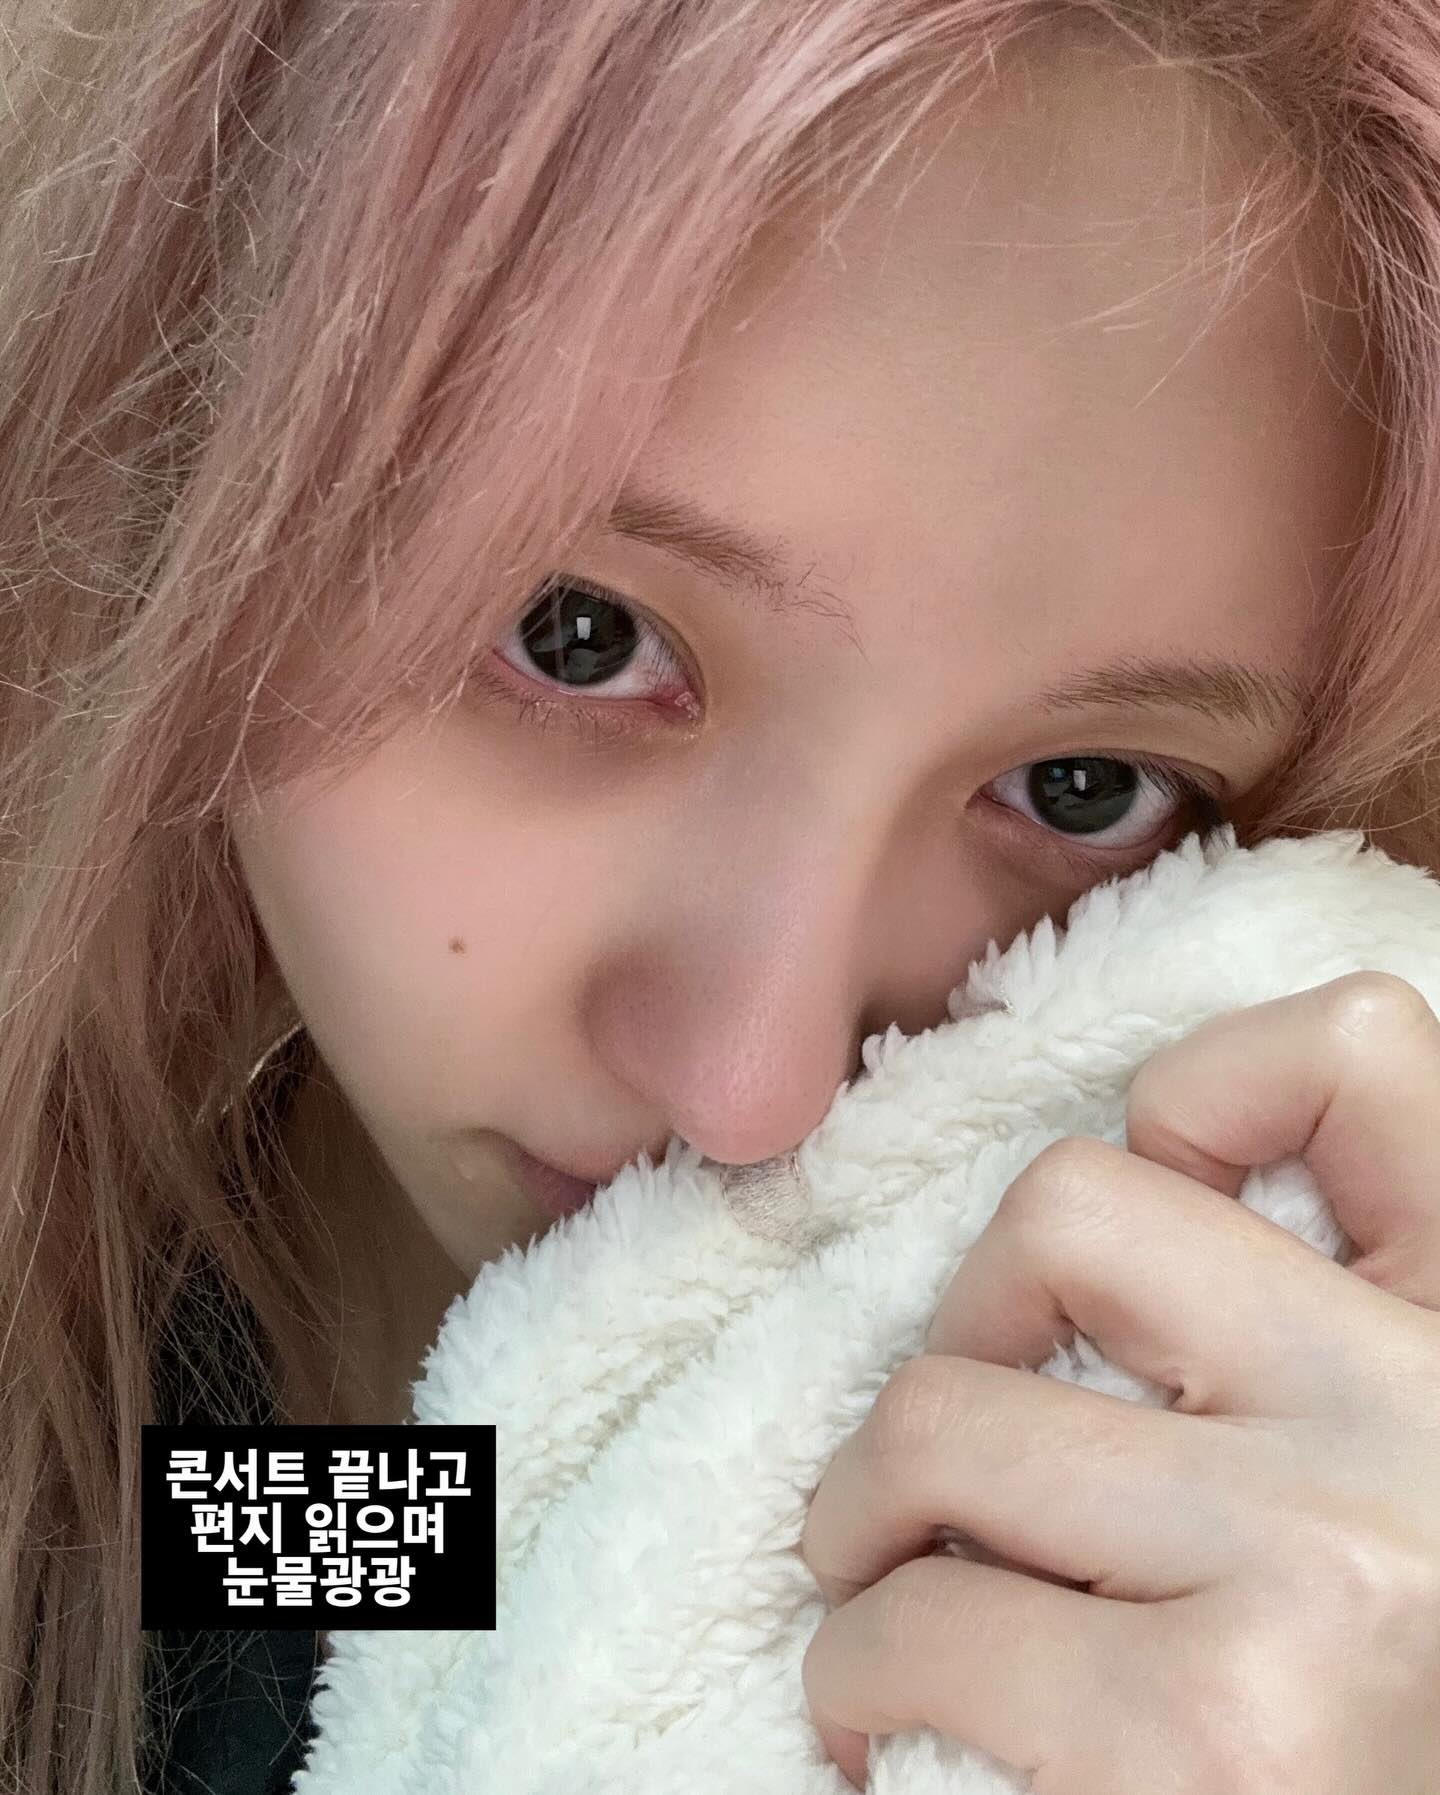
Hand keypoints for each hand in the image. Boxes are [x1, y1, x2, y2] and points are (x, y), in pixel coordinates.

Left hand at [799, 971, 1439, 1792]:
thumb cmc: (1409, 1692)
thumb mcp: (1422, 1480)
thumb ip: (1324, 1354)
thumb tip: (1105, 1252)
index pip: (1367, 1052)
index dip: (1210, 1086)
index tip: (1140, 1196)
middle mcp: (1418, 1422)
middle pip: (1067, 1212)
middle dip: (956, 1326)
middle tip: (942, 1450)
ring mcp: (1316, 1575)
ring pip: (947, 1417)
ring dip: (866, 1518)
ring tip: (885, 1601)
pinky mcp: (1210, 1744)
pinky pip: (920, 1628)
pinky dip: (861, 1674)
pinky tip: (894, 1728)